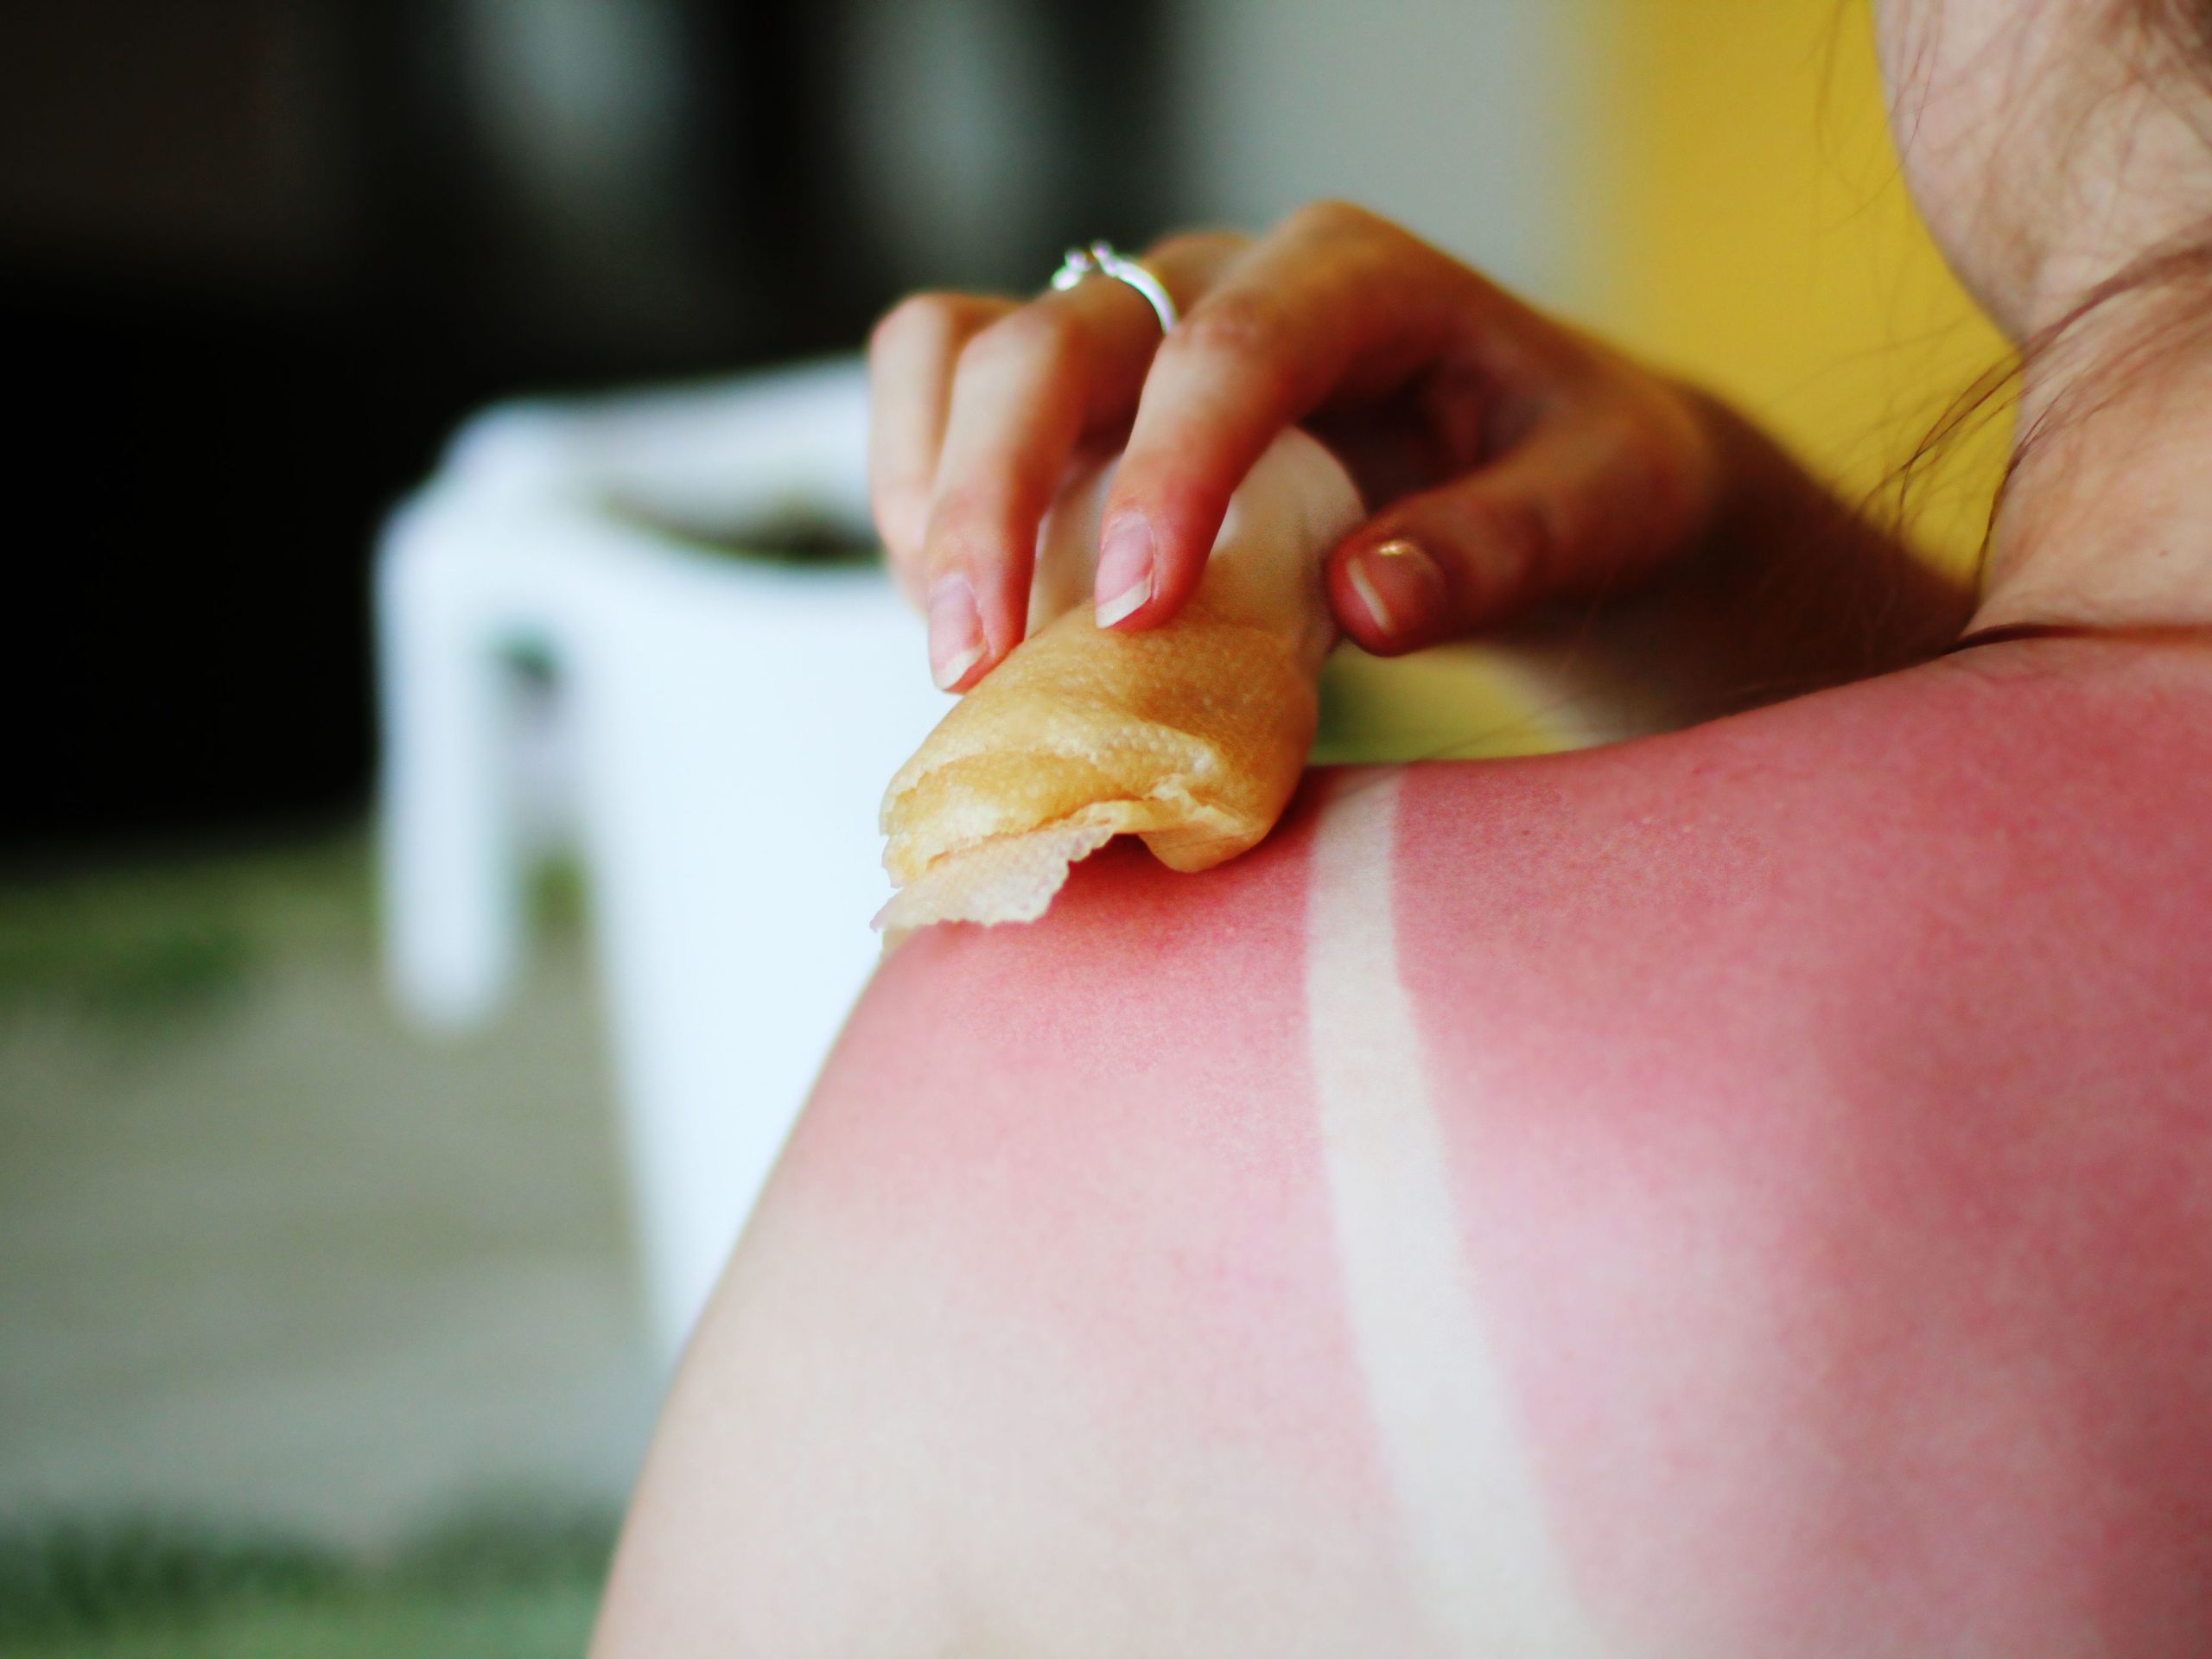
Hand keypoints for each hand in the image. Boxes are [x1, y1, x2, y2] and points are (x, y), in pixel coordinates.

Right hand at [868, 202, 1723, 691]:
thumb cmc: (1575, 478)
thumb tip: (1368, 597)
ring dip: (927, 496)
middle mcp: (1219, 282)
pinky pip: (944, 401)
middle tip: (974, 666)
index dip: (1169, 472)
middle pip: (1053, 339)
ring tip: (957, 652)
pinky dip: (922, 506)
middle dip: (991, 499)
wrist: (1541, 472)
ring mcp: (1133, 338)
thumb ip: (1501, 545)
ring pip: (959, 348)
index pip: (1234, 344)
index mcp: (1357, 281)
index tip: (1138, 614)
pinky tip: (973, 625)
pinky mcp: (1080, 405)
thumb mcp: (1600, 508)